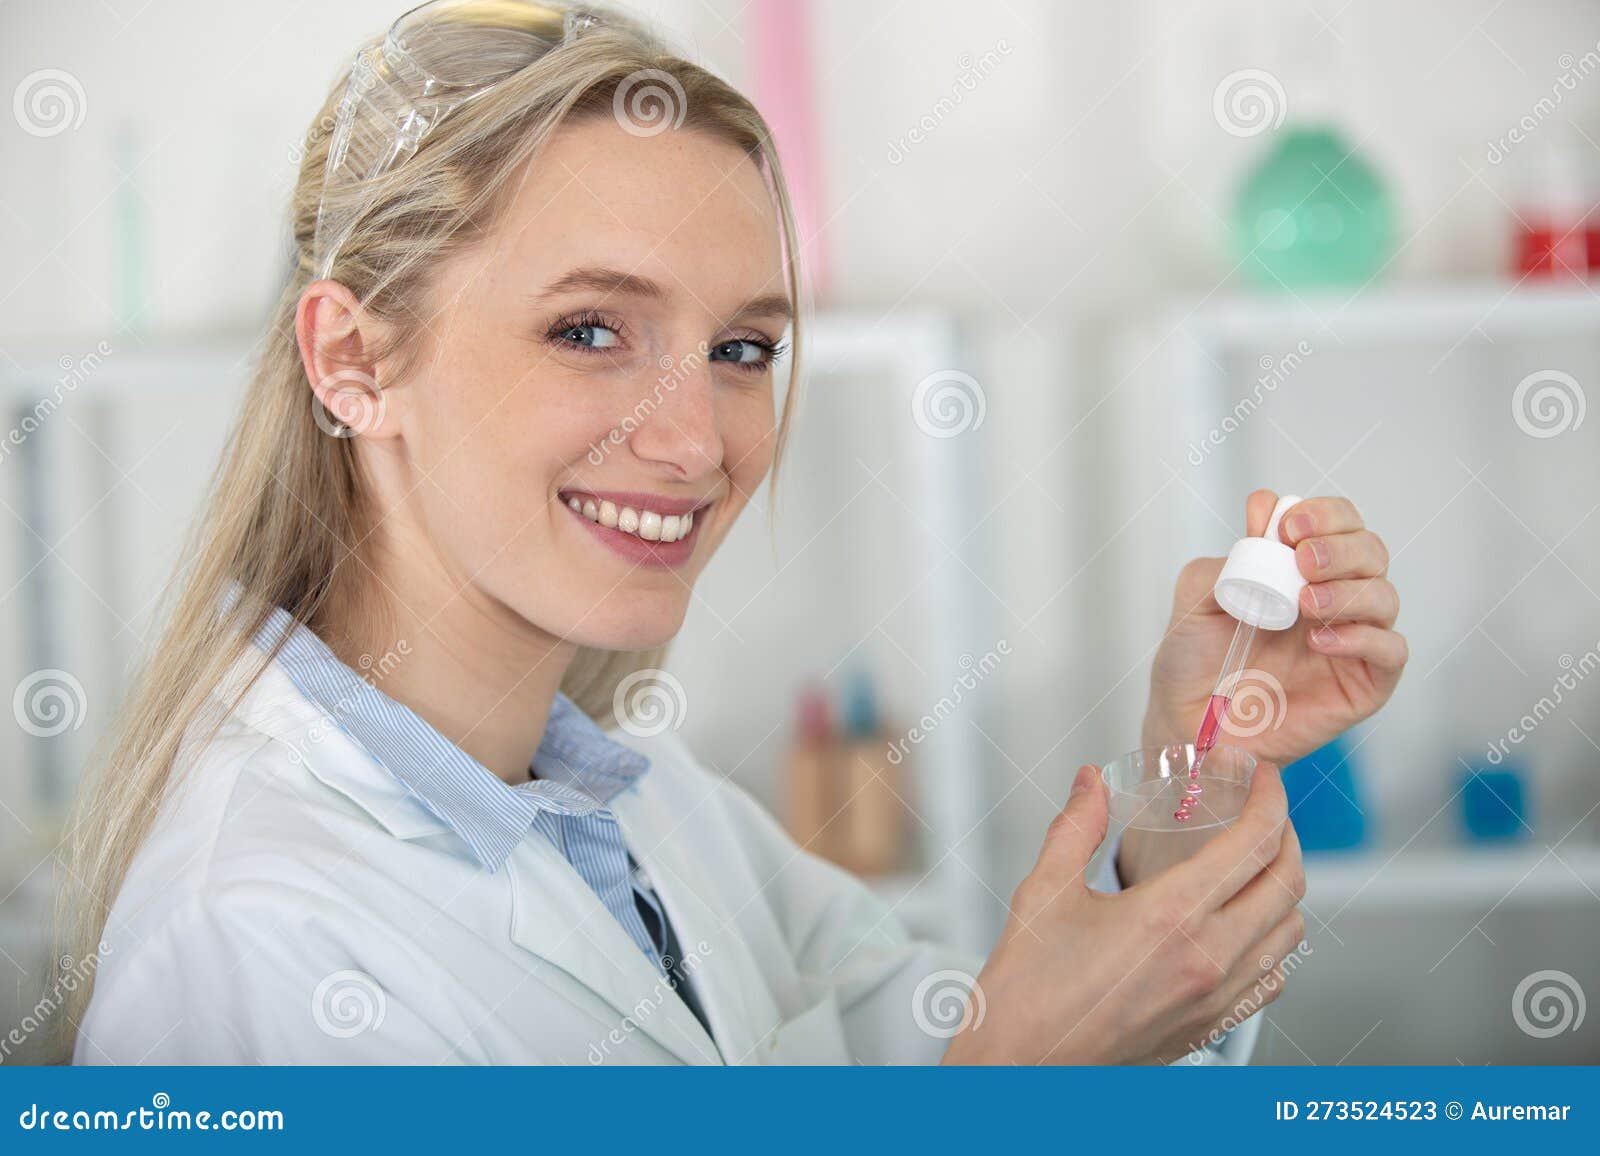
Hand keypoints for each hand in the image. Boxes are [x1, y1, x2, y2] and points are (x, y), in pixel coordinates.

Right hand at [943, 763, 1306, 1065]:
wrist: (1021, 1067)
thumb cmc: (1028, 990)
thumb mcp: (1045, 891)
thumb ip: (1076, 827)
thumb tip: (1092, 783)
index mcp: (1170, 917)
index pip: (1253, 845)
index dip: (1268, 800)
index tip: (1262, 778)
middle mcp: (1207, 960)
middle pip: (1287, 885)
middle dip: (1285, 836)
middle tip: (1263, 812)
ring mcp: (1215, 1000)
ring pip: (1290, 935)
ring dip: (1284, 890)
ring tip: (1258, 866)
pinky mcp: (1210, 1028)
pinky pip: (1271, 980)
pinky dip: (1273, 944)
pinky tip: (1243, 929)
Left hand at [1143, 491, 1406, 768]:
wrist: (1189, 722)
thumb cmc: (1194, 661)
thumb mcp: (1196, 601)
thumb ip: (1227, 558)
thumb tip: (1264, 509)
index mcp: (1299, 570)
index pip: (1339, 523)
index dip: (1324, 515)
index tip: (1289, 526)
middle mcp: (1334, 598)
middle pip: (1371, 552)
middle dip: (1341, 547)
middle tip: (1302, 559)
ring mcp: (1353, 640)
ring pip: (1385, 597)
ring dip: (1349, 591)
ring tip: (1305, 604)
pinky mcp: (1364, 683)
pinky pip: (1390, 651)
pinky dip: (1363, 638)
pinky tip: (1321, 640)